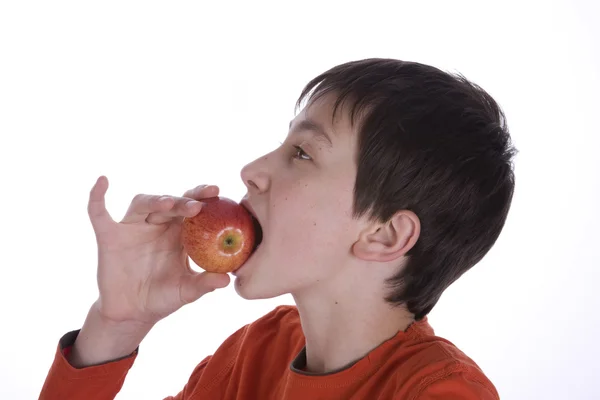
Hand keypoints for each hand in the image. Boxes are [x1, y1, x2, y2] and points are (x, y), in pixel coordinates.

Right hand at [87, 176, 229, 325]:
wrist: (132, 313)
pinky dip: (97, 197)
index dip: (203, 197)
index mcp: (179, 232)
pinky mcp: (109, 236)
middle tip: (198, 204)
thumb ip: (204, 284)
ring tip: (169, 204)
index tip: (217, 190)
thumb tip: (227, 280)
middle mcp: (157, 224)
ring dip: (155, 200)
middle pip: (170, 203)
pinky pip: (99, 213)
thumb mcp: (186, 291)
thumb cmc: (163, 298)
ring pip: (143, 204)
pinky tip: (102, 181)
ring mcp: (132, 228)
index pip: (192, 208)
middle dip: (184, 200)